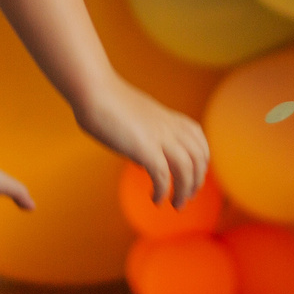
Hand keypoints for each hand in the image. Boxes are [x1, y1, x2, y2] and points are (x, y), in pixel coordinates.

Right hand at [71, 81, 208, 207]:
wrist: (93, 90)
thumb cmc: (106, 102)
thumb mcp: (136, 120)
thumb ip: (145, 139)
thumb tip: (145, 164)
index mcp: (169, 118)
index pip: (199, 141)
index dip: (201, 163)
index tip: (192, 178)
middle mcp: (169, 127)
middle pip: (199, 158)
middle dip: (196, 182)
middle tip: (186, 197)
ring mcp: (159, 137)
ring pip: (187, 169)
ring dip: (184, 191)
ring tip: (175, 204)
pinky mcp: (144, 147)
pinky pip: (162, 176)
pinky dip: (162, 191)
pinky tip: (155, 199)